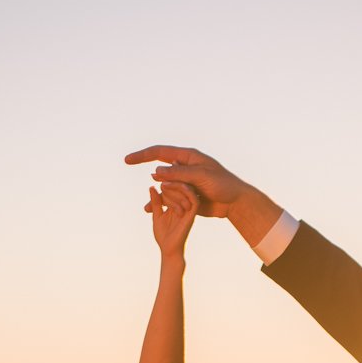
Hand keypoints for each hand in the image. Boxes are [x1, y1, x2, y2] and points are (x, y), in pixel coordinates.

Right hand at [126, 144, 245, 217]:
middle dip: (154, 175)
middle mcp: (183, 167)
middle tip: (146, 172)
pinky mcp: (185, 195)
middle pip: (159, 168)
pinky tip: (149, 210)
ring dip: (159, 195)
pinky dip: (159, 203)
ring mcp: (183, 181)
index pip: (159, 152)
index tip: (127, 160)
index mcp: (187, 157)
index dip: (142, 155)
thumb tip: (155, 171)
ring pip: (163, 185)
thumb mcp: (200, 177)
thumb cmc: (222, 185)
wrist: (234, 202)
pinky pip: (167, 197)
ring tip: (160, 206)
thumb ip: (178, 174)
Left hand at [149, 180, 197, 257]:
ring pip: (188, 191)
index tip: (155, 175)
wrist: (168, 250)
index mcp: (178, 205)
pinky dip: (187, 192)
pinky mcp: (192, 216)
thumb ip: (156, 203)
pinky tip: (178, 186)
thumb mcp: (157, 216)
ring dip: (177, 184)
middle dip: (171, 179)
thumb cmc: (163, 236)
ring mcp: (189, 210)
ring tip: (165, 181)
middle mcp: (185, 206)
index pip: (174, 188)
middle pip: (182, 187)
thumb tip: (151, 187)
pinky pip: (194, 200)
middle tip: (160, 175)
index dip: (166, 180)